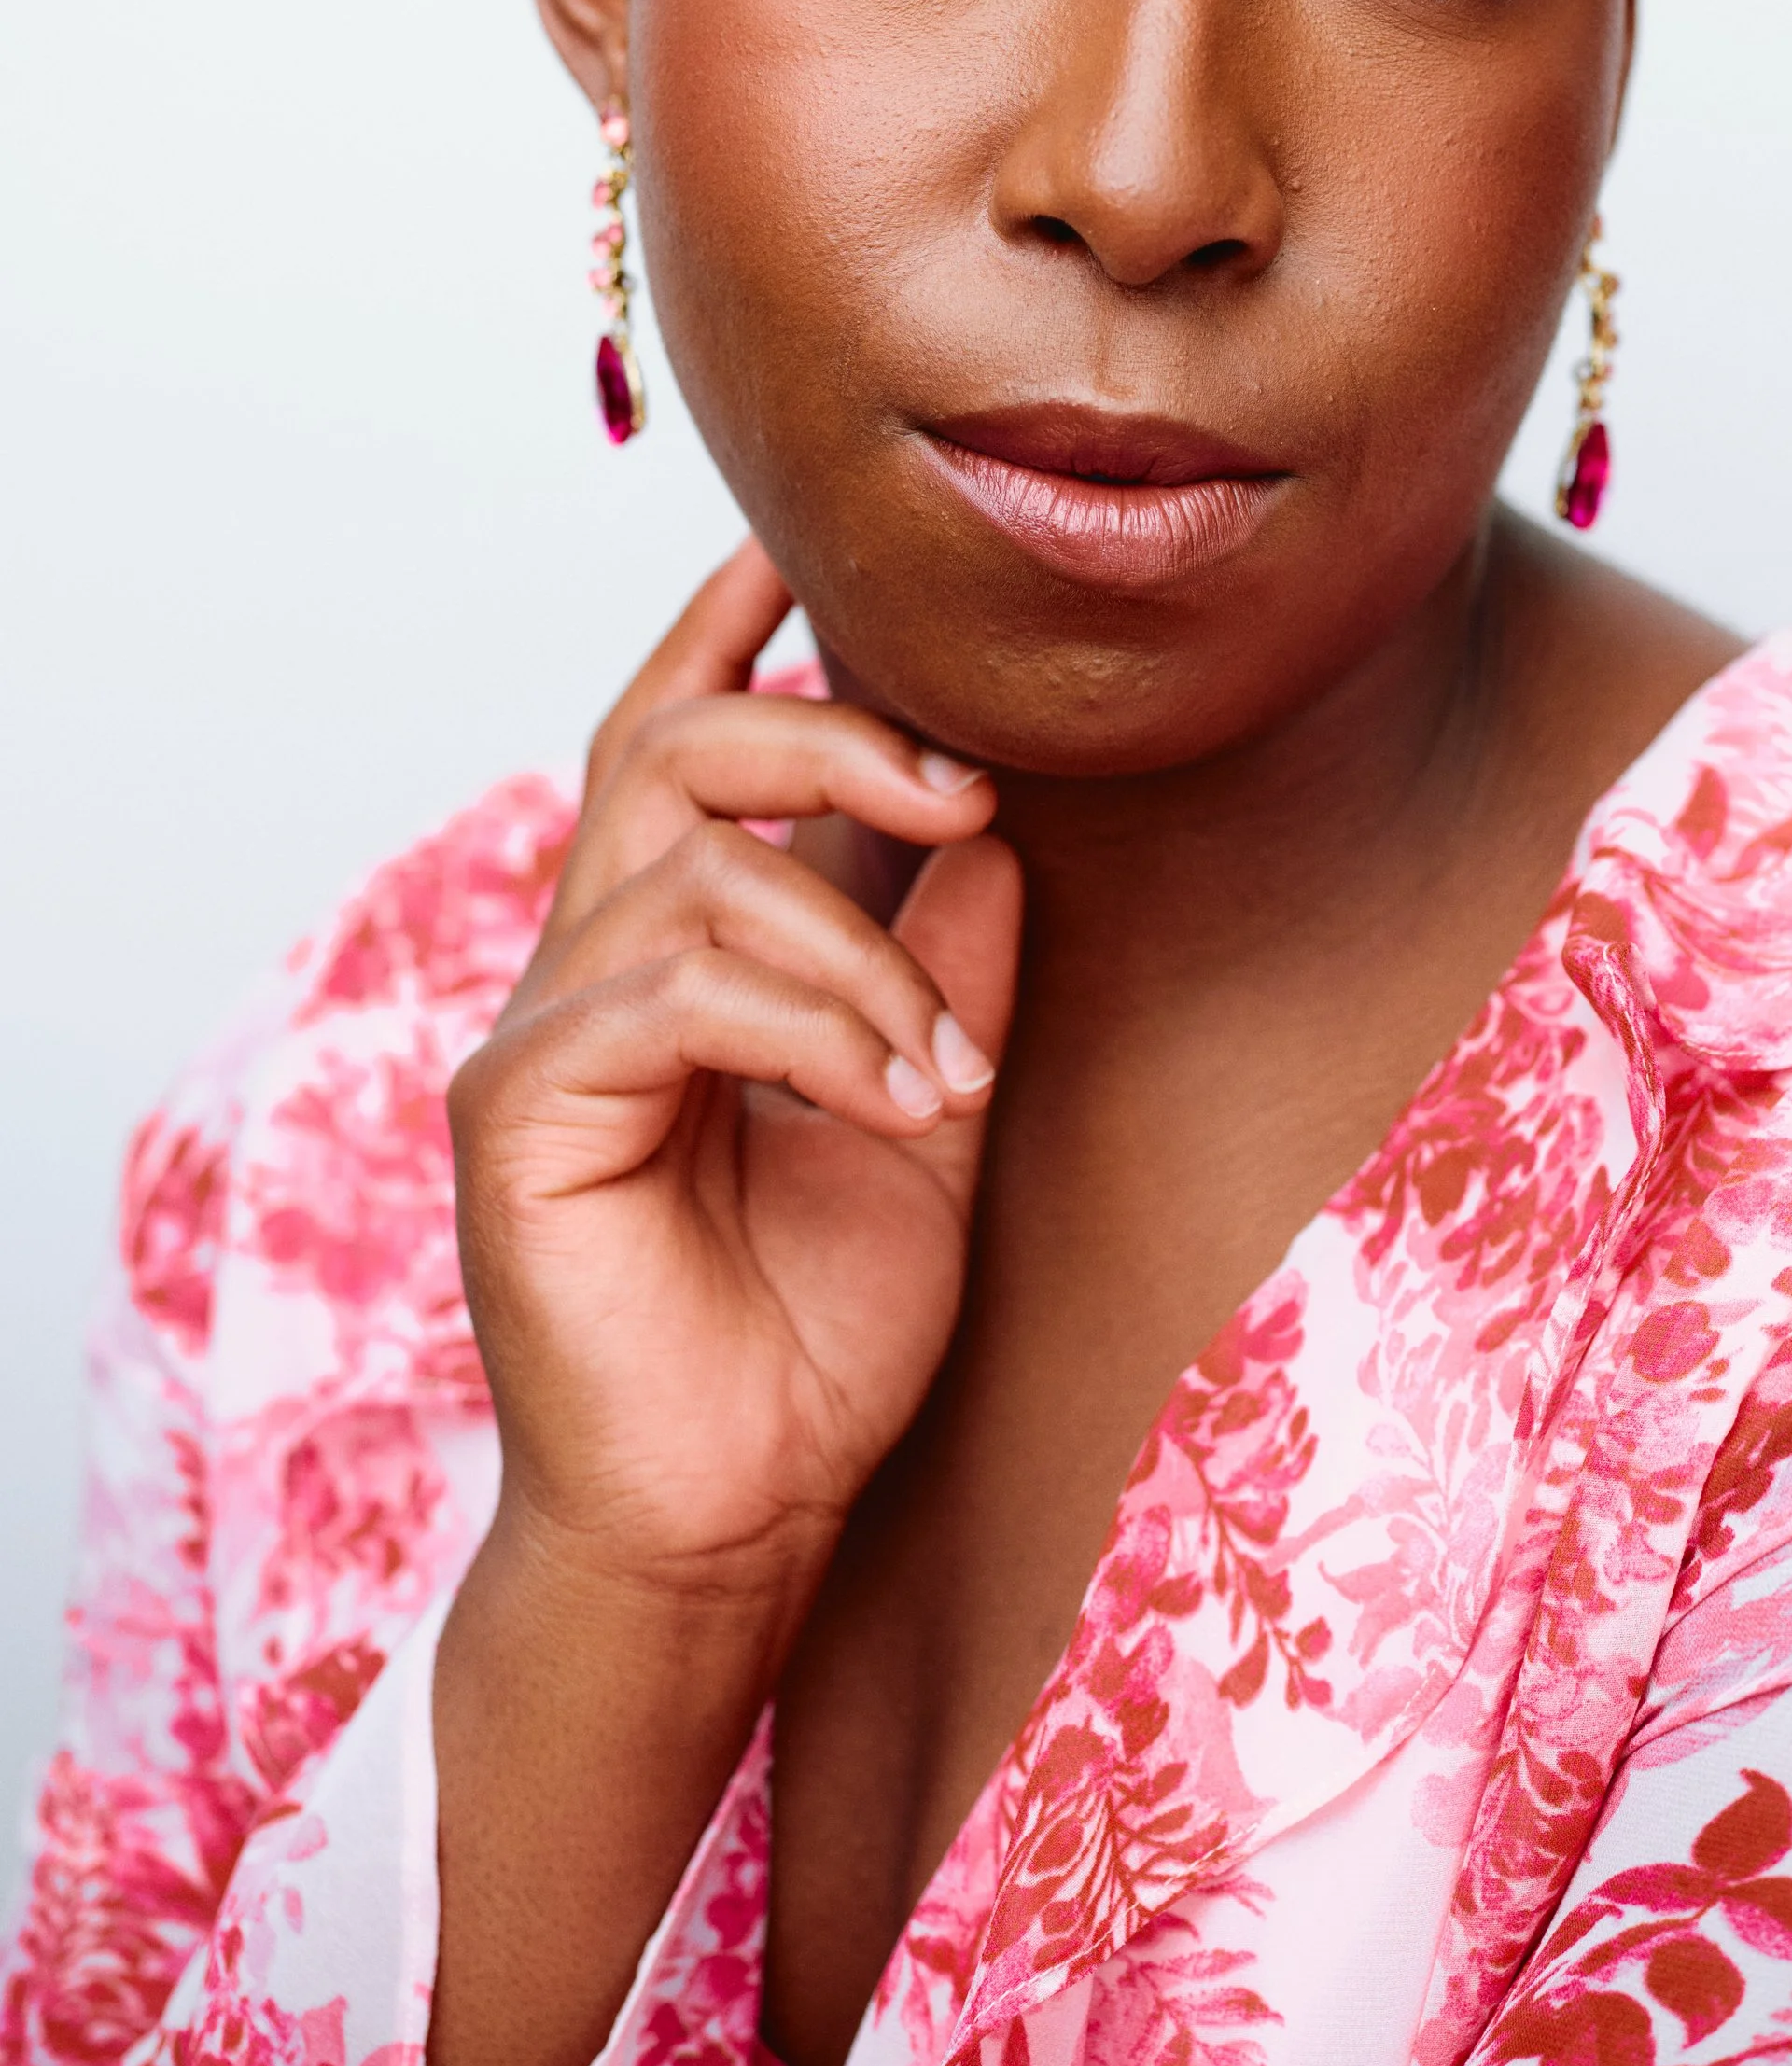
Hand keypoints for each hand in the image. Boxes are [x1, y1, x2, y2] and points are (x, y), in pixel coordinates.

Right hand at [448, 535, 1020, 1623]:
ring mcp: (544, 1036)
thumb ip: (949, 969)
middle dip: (826, 730)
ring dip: (858, 944)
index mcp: (674, 956)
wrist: (735, 1523)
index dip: (729, 631)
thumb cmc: (813, 1337)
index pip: (679, 742)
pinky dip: (812, 1022)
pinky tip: (895, 1101)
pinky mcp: (523, 1113)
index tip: (802, 543)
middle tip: (966, 790)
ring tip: (942, 1070)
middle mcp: (591, 970)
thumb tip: (994, 828)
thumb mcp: (923, 1116)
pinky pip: (673, 988)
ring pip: (692, 866)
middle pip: (670, 749)